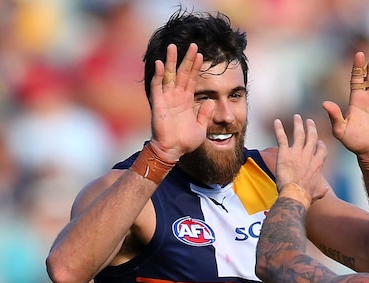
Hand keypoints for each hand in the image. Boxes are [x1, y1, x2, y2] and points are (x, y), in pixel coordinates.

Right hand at [148, 43, 214, 160]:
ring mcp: (167, 98)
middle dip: (187, 59)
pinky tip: (160, 63)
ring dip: (170, 61)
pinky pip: (157, 86)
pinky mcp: (158, 103)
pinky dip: (158, 74)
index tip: (201, 54)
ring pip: (168, 75)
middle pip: (182, 73)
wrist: (173, 151)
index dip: (196, 67)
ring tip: (173, 47)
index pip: (192, 79)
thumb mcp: (201, 127)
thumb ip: (205, 113)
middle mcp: (177, 96)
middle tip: (193, 45)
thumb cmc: (185, 141)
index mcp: (187, 101)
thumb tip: (211, 100)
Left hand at [273, 115, 329, 204]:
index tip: (319, 141)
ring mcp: (297, 152)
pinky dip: (279, 129)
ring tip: (297, 117)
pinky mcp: (285, 153)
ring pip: (299, 134)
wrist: (296, 194)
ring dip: (298, 124)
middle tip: (309, 122)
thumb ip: (322, 188)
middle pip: (312, 137)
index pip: (321, 150)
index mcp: (317, 164)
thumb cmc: (307, 195)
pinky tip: (277, 121)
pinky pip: (282, 138)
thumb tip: (325, 190)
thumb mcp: (319, 191)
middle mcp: (308, 155)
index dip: (320, 144)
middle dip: (311, 128)